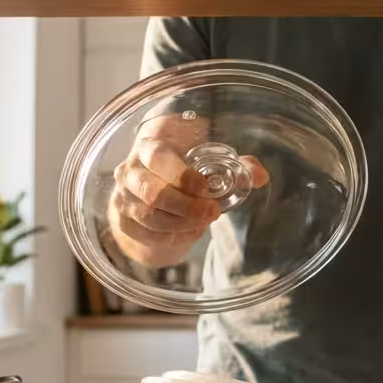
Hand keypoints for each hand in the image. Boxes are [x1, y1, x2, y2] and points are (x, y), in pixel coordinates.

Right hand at [107, 113, 267, 267]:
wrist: (147, 190)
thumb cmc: (180, 170)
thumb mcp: (205, 162)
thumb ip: (235, 166)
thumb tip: (260, 175)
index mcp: (149, 145)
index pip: (157, 156)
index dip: (181, 174)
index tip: (206, 187)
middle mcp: (130, 169)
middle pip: (153, 192)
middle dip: (186, 207)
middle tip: (213, 213)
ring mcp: (123, 196)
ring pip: (150, 216)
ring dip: (181, 223)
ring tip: (203, 223)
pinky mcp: (123, 220)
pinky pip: (148, 234)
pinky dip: (172, 236)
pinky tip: (189, 231)